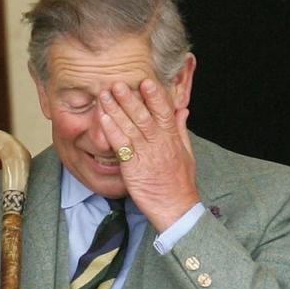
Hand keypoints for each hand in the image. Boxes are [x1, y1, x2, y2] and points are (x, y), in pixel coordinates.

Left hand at [97, 79, 198, 232]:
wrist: (176, 207)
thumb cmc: (179, 183)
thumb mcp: (187, 153)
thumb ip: (181, 130)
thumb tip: (182, 110)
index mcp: (171, 138)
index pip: (164, 111)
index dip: (154, 95)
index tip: (145, 81)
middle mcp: (159, 143)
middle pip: (143, 115)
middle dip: (129, 97)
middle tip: (117, 82)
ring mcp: (146, 154)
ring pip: (129, 127)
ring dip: (116, 109)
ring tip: (104, 94)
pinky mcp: (133, 167)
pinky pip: (121, 146)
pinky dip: (112, 131)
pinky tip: (102, 119)